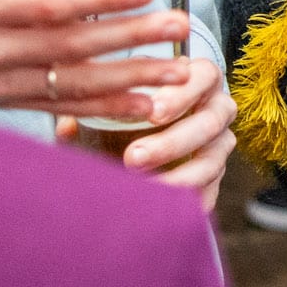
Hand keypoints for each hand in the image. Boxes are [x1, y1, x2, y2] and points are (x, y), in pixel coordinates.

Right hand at [0, 0, 190, 116]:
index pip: (54, 4)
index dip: (102, 0)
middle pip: (72, 46)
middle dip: (132, 37)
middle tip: (179, 27)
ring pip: (73, 83)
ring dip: (131, 79)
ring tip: (177, 73)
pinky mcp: (7, 104)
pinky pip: (63, 108)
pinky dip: (106, 108)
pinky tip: (145, 106)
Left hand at [62, 55, 233, 211]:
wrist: (156, 135)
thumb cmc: (134, 105)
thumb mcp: (117, 96)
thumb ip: (97, 104)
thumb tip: (67, 130)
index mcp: (200, 79)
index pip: (203, 77)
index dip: (181, 94)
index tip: (152, 112)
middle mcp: (218, 109)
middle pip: (208, 123)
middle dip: (171, 142)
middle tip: (133, 158)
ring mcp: (220, 146)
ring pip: (210, 163)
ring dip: (177, 177)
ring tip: (143, 189)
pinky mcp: (216, 178)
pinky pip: (208, 193)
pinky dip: (184, 203)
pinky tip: (157, 209)